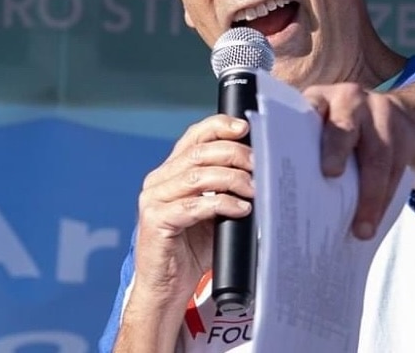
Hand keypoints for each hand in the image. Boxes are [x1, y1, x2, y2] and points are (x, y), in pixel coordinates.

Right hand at [130, 115, 254, 304]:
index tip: (245, 127)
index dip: (219, 126)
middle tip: (259, 165)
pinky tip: (241, 209)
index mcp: (171, 170)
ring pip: (197, 176)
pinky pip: (194, 205)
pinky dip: (222, 204)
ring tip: (254, 189)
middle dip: (235, 154)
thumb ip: (225, 187)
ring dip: (232, 179)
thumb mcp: (213, 210)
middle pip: (200, 152)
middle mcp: (158, 179)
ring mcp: (154, 199)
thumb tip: (260, 168)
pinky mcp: (155, 220)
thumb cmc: (193, 248)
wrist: (169, 288)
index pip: (194, 136)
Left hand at [302, 83, 414, 239]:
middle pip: (345, 128)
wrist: (399, 114)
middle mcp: (352, 101)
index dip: (303, 123)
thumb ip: (302, 140)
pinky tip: (375, 221)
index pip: (311, 107)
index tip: (297, 148)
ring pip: (378, 156)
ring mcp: (382, 115)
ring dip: (370, 196)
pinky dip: (384, 200)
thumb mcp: (324, 120)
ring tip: (361, 229)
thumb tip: (260, 182)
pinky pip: (396, 171)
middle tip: (330, 175)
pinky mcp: (405, 135)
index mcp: (323, 98)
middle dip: (336, 150)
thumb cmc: (345, 126)